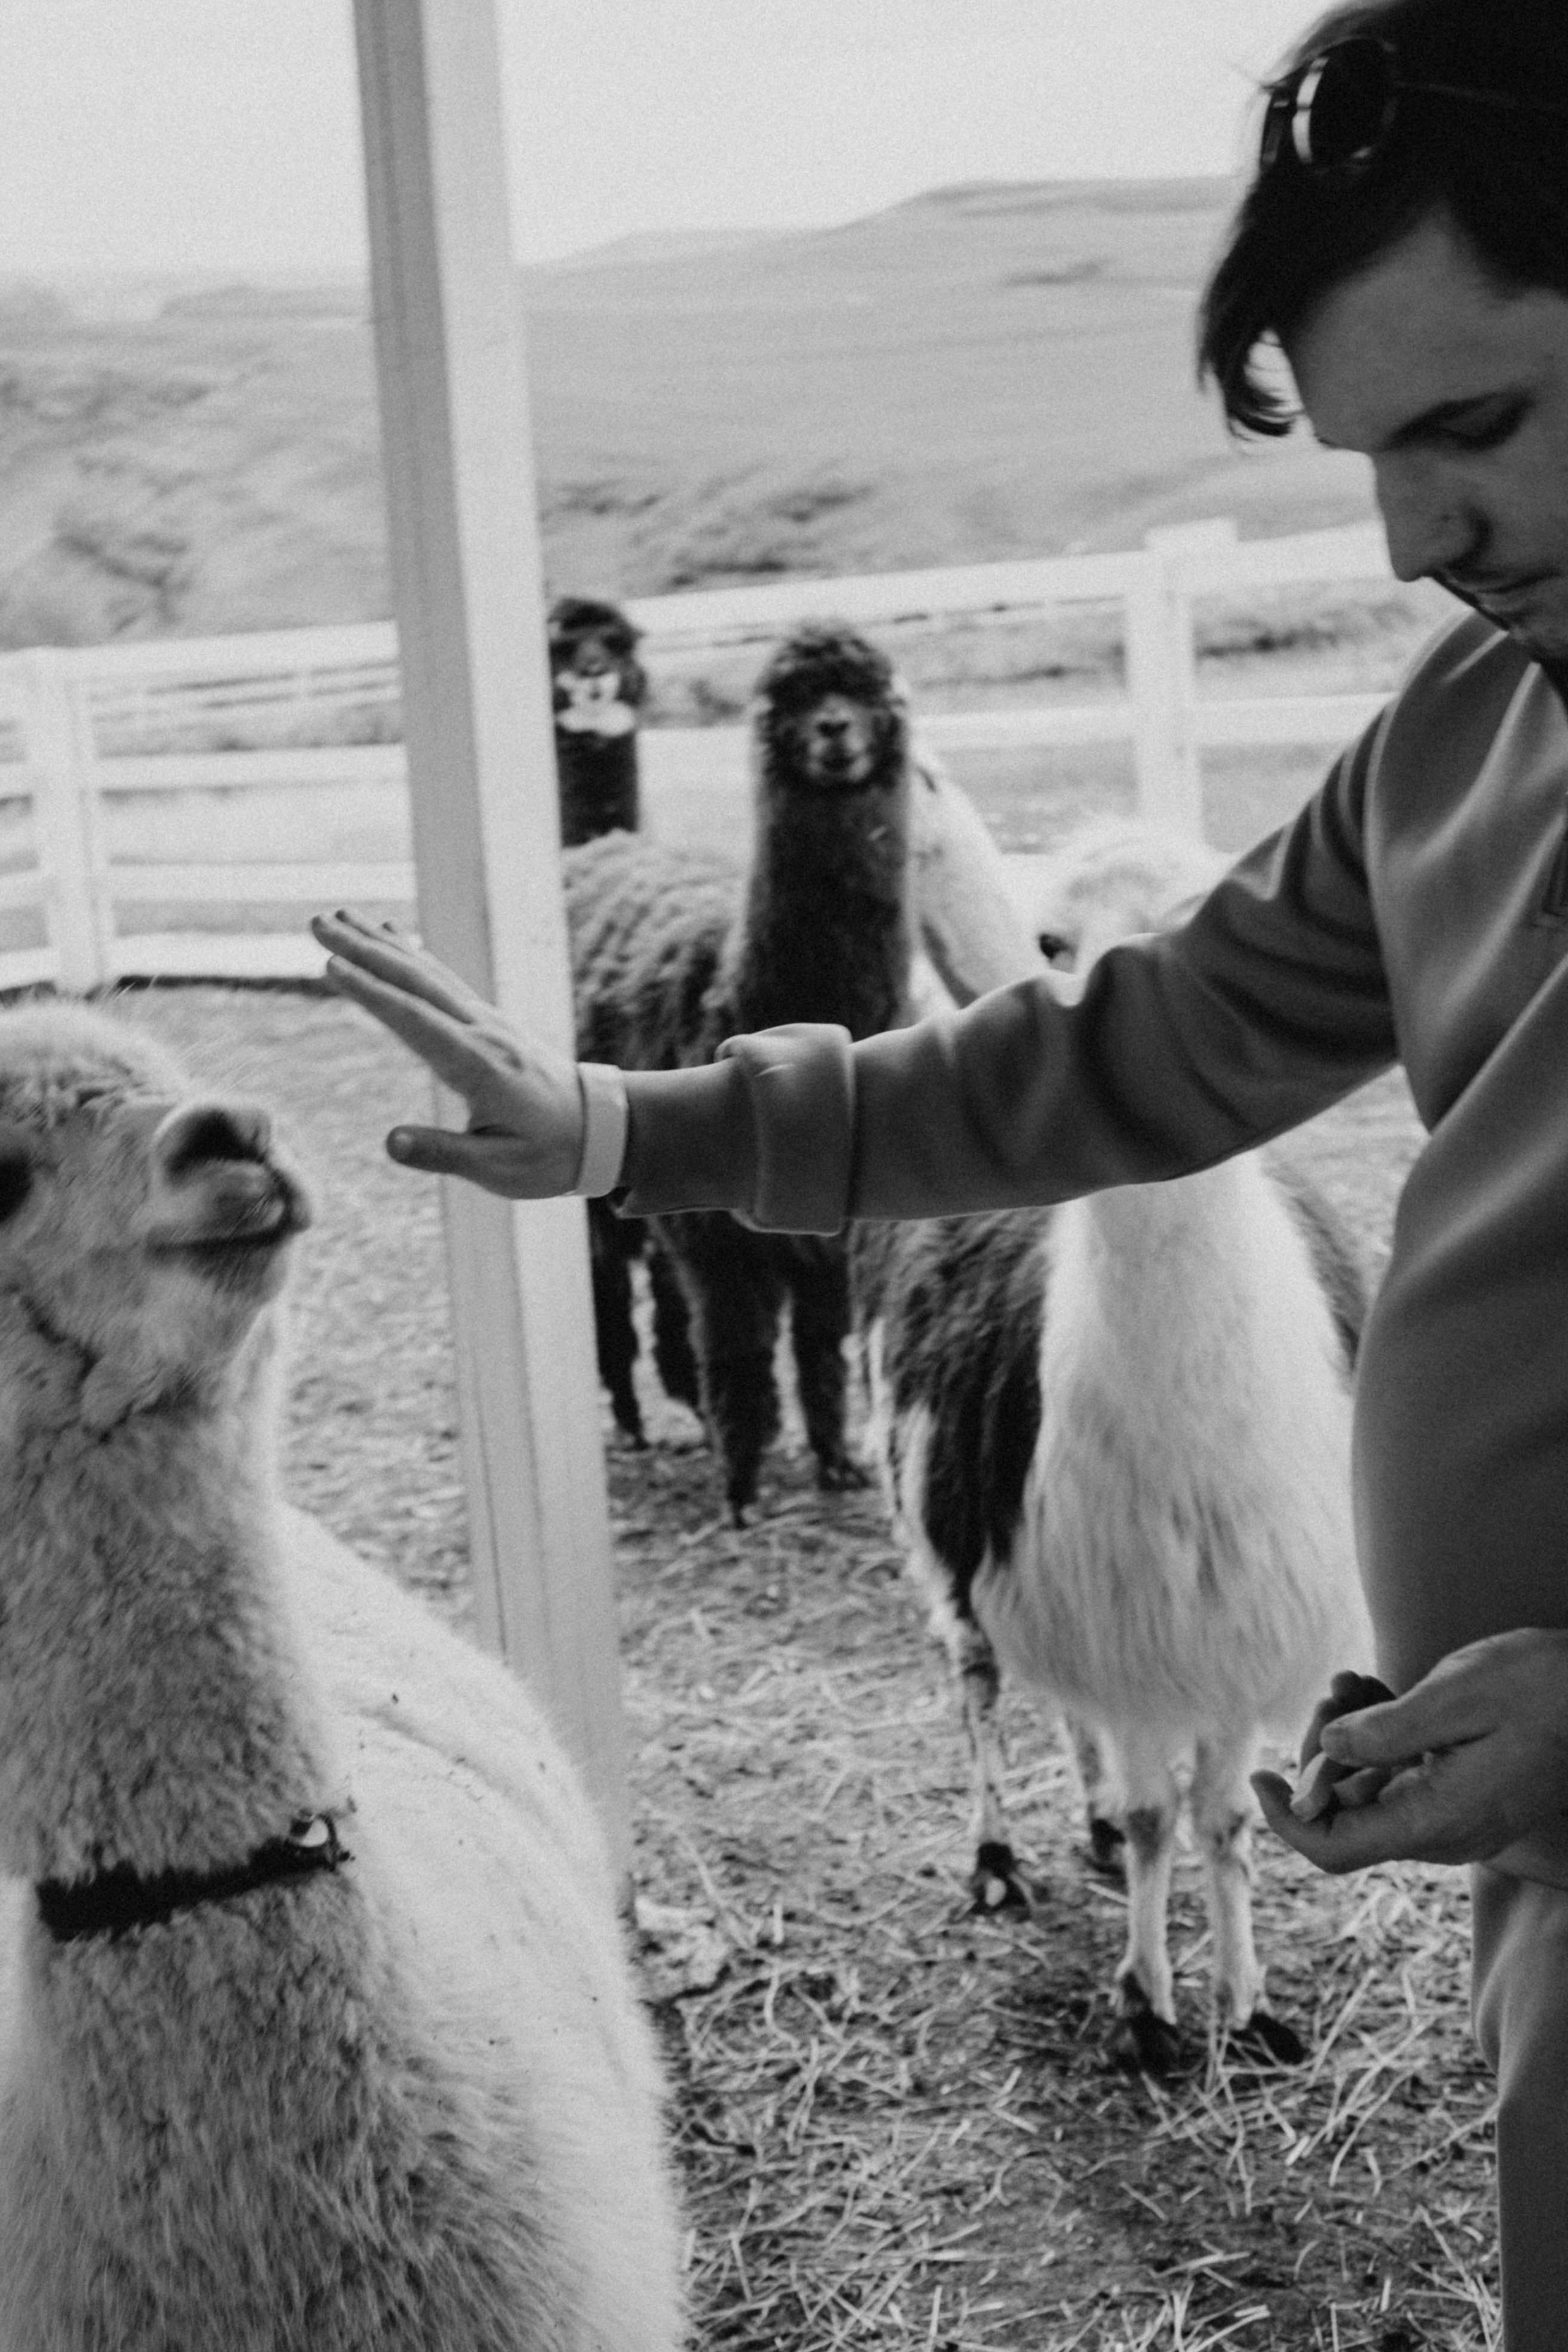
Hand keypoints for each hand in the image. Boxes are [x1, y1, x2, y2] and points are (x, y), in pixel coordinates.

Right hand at [311, 908, 583, 1196]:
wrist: (602, 1130)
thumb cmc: (550, 1155)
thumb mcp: (499, 1169)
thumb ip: (444, 1154)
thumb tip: (390, 1143)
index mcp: (478, 1066)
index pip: (414, 1021)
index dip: (371, 993)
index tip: (330, 964)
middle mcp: (482, 1032)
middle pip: (415, 981)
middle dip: (363, 950)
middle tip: (316, 922)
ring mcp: (487, 1021)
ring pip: (427, 971)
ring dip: (380, 943)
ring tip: (339, 917)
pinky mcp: (489, 1021)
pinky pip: (443, 978)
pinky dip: (412, 954)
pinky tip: (390, 936)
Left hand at [1253, 1631, 1567, 1873]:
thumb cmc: (1541, 1687)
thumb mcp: (1456, 1696)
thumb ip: (1385, 1732)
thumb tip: (1325, 1754)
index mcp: (1437, 1820)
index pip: (1335, 1849)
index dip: (1286, 1818)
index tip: (1258, 1773)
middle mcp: (1443, 1832)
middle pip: (1346, 1815)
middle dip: (1321, 1753)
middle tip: (1336, 1692)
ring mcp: (1457, 1816)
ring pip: (1371, 1790)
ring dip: (1348, 1736)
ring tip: (1352, 1681)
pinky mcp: (1466, 1793)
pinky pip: (1402, 1775)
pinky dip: (1378, 1735)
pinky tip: (1372, 1690)